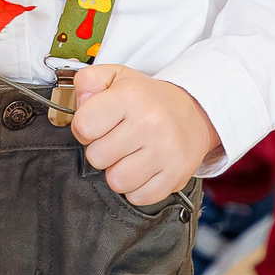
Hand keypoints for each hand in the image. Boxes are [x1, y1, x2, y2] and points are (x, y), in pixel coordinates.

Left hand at [69, 67, 220, 207]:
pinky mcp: (176, 175)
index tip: (98, 125)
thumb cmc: (147, 99)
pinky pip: (139, 197)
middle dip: (101, 151)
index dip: (84, 129)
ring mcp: (165, 151)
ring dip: (118, 172)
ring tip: (129, 156)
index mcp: (131, 96)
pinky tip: (143, 169)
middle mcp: (150, 123)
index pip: (83, 127)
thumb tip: (80, 100)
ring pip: (117, 181)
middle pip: (97, 157)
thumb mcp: (116, 77)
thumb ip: (88, 80)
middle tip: (117, 140)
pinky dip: (137, 188)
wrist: (194, 113)